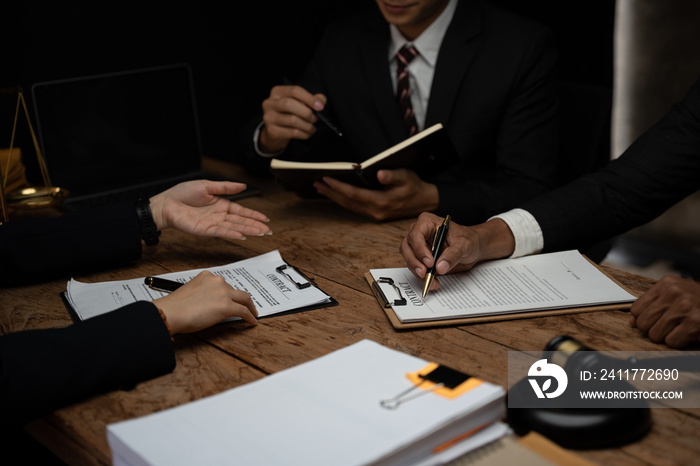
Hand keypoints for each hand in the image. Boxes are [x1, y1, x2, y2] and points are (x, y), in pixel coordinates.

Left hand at [149, 180, 270, 240]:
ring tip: (259, 233)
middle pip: (240, 221)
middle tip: (267, 230)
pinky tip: (241, 235)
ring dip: (247, 230)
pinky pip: (220, 232)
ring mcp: (213, 223)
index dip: (253, 215)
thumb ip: (225, 187)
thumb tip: (243, 185)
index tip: (265, 219)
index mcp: (221, 204)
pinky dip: (231, 234)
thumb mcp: (207, 185)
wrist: (166, 203)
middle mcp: (219, 215)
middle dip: (255, 225)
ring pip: (233, 227)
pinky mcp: (205, 230)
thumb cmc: (183, 193)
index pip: (241, 211)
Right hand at [154, 270, 258, 332]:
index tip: (232, 298)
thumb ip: (203, 293)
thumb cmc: (175, 307)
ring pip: (244, 299)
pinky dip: (250, 316)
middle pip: (236, 291)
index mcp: (207, 276)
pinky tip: (253, 321)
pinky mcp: (227, 306)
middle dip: (242, 299)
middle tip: (246, 306)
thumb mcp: (190, 292)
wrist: (171, 313)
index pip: (223, 284)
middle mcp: (217, 281)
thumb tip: (210, 304)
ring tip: (252, 313)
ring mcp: (223, 293)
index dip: (229, 293)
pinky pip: (244, 311)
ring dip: (250, 306)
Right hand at [259, 84, 326, 152]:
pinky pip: (292, 132)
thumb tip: (321, 100)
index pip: (294, 91)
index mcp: (277, 92)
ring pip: (292, 120)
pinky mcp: (271, 131)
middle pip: (290, 104)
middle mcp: (270, 103)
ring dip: (307, 125)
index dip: (309, 98)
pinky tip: (307, 134)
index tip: (320, 106)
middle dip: (306, 112)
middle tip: (315, 119)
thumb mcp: (298, 104)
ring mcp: (269, 117)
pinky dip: (304, 134)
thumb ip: (310, 99)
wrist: (274, 133)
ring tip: (312, 128)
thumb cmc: (288, 115)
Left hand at [313, 169, 438, 220]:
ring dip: (335, 197)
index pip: (354, 194)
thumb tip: (379, 174)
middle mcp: (376, 211)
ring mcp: (375, 215)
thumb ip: (392, 175)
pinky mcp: (375, 215)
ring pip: (350, 206)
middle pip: (348, 202)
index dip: (339, 186)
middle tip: (317, 183)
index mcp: (382, 201)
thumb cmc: (415, 186)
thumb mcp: (406, 176)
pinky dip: (343, 201)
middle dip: (332, 192)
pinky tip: (336, 195)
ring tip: (322, 188)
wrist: (426, 201)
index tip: (326, 178)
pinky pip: (355, 208)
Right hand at [399, 213, 515, 291]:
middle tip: (424, 273)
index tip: (429, 262)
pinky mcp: (420, 258)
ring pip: (409, 259)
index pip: (416, 234)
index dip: (420, 249)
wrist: (473, 247)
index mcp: (427, 222)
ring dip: (418, 272)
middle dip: (414, 262)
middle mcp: (419, 233)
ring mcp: (418, 246)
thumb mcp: (464, 244)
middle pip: (407, 247)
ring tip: (431, 281)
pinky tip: (432, 282)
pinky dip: (422, 277)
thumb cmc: (468, 239)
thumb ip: (453, 254)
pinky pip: (416, 268)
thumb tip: (440, 267)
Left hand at [630, 275, 699, 347]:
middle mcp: (674, 292)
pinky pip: (671, 342)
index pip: (636, 309)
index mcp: (667, 284)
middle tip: (669, 326)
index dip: (644, 319)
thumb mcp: (676, 296)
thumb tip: (632, 322)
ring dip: (668, 336)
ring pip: (655, 334)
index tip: (655, 319)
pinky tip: (688, 334)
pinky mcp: (694, 322)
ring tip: (680, 328)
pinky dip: (679, 342)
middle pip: (644, 323)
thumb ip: (652, 306)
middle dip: (654, 329)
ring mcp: (685, 307)